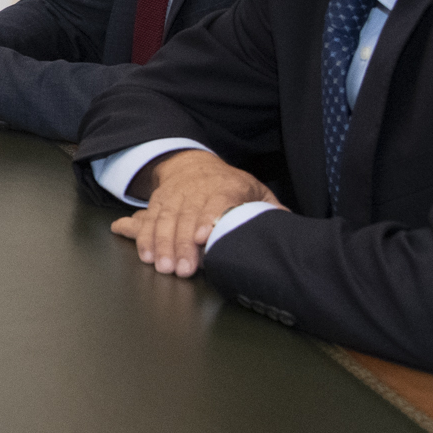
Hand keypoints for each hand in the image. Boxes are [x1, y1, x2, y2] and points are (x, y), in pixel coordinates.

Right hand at [109, 149, 282, 277]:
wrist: (192, 164)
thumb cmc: (229, 185)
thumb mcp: (255, 190)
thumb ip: (269, 209)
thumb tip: (286, 224)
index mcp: (227, 187)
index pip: (218, 201)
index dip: (209, 218)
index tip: (203, 237)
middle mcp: (197, 190)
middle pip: (188, 216)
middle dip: (182, 244)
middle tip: (183, 269)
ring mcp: (176, 196)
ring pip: (166, 220)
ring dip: (162, 245)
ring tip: (163, 266)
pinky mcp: (159, 202)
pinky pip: (150, 220)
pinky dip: (145, 238)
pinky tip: (146, 255)